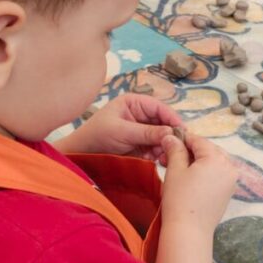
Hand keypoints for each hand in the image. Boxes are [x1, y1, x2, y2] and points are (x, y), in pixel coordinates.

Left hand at [56, 94, 179, 161]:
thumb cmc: (96, 137)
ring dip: (164, 146)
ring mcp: (141, 131)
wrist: (81, 157)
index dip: (172, 118)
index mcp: (134, 103)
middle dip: (169, 135)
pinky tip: (156, 159)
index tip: (182, 130)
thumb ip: (147, 132)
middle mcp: (140, 115)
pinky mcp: (141, 145)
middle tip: (174, 147)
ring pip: (162, 137)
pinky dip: (158, 154)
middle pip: (164, 122)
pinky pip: (156, 148)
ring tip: (162, 156)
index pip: (159, 107)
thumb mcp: (122, 132)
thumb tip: (171, 133)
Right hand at [160, 132, 237, 234]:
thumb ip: (175, 150)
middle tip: (170, 156)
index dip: (182, 139)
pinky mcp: (229, 191)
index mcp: (217, 158)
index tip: (168, 141)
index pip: (199, 141)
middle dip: (190, 151)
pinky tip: (190, 178)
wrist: (189, 230)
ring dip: (197, 161)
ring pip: (213, 162)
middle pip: (208, 150)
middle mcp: (230, 166)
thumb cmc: (179, 199)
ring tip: (178, 167)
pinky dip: (205, 172)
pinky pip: (217, 174)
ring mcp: (232, 180)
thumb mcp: (175, 170)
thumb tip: (171, 136)